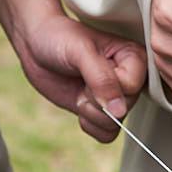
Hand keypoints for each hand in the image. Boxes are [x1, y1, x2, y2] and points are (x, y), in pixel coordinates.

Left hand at [9, 9, 147, 143]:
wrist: (37, 43)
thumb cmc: (60, 38)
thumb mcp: (81, 52)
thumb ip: (102, 79)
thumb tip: (119, 112)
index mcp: (134, 58)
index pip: (131, 88)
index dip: (106, 85)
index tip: (90, 68)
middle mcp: (131, 79)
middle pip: (124, 109)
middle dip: (94, 100)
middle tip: (82, 79)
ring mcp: (117, 97)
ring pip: (114, 124)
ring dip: (89, 112)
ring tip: (80, 89)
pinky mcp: (102, 112)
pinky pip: (106, 134)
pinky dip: (88, 123)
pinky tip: (78, 102)